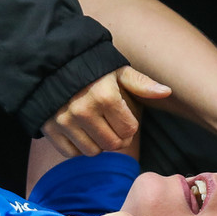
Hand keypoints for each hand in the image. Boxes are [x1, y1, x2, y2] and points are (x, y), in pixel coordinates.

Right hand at [41, 67, 170, 157]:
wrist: (50, 63)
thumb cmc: (90, 67)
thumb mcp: (117, 70)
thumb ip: (141, 84)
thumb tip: (166, 91)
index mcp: (104, 96)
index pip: (128, 130)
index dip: (130, 126)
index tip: (123, 117)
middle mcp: (83, 110)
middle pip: (112, 145)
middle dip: (117, 138)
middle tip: (112, 125)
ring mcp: (64, 121)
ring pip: (93, 152)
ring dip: (98, 143)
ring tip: (96, 127)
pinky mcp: (49, 128)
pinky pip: (70, 153)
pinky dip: (78, 147)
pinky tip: (80, 132)